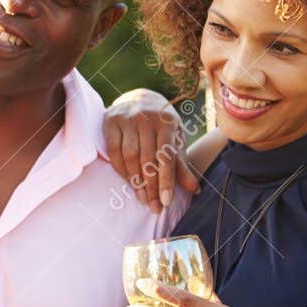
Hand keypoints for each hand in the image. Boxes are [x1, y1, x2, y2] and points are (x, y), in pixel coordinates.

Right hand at [103, 89, 197, 211]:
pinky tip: (128, 182)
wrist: (139, 99)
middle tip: (154, 207)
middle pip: (147, 160)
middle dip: (151, 186)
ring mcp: (127, 119)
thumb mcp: (174, 140)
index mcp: (167, 122)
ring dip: (135, 181)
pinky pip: (114, 151)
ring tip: (142, 199)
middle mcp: (147, 118)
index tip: (166, 202)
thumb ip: (181, 165)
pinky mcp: (111, 122)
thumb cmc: (161, 125)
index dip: (166, 181)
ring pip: (130, 157)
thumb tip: (195, 190)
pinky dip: (120, 169)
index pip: (166, 157)